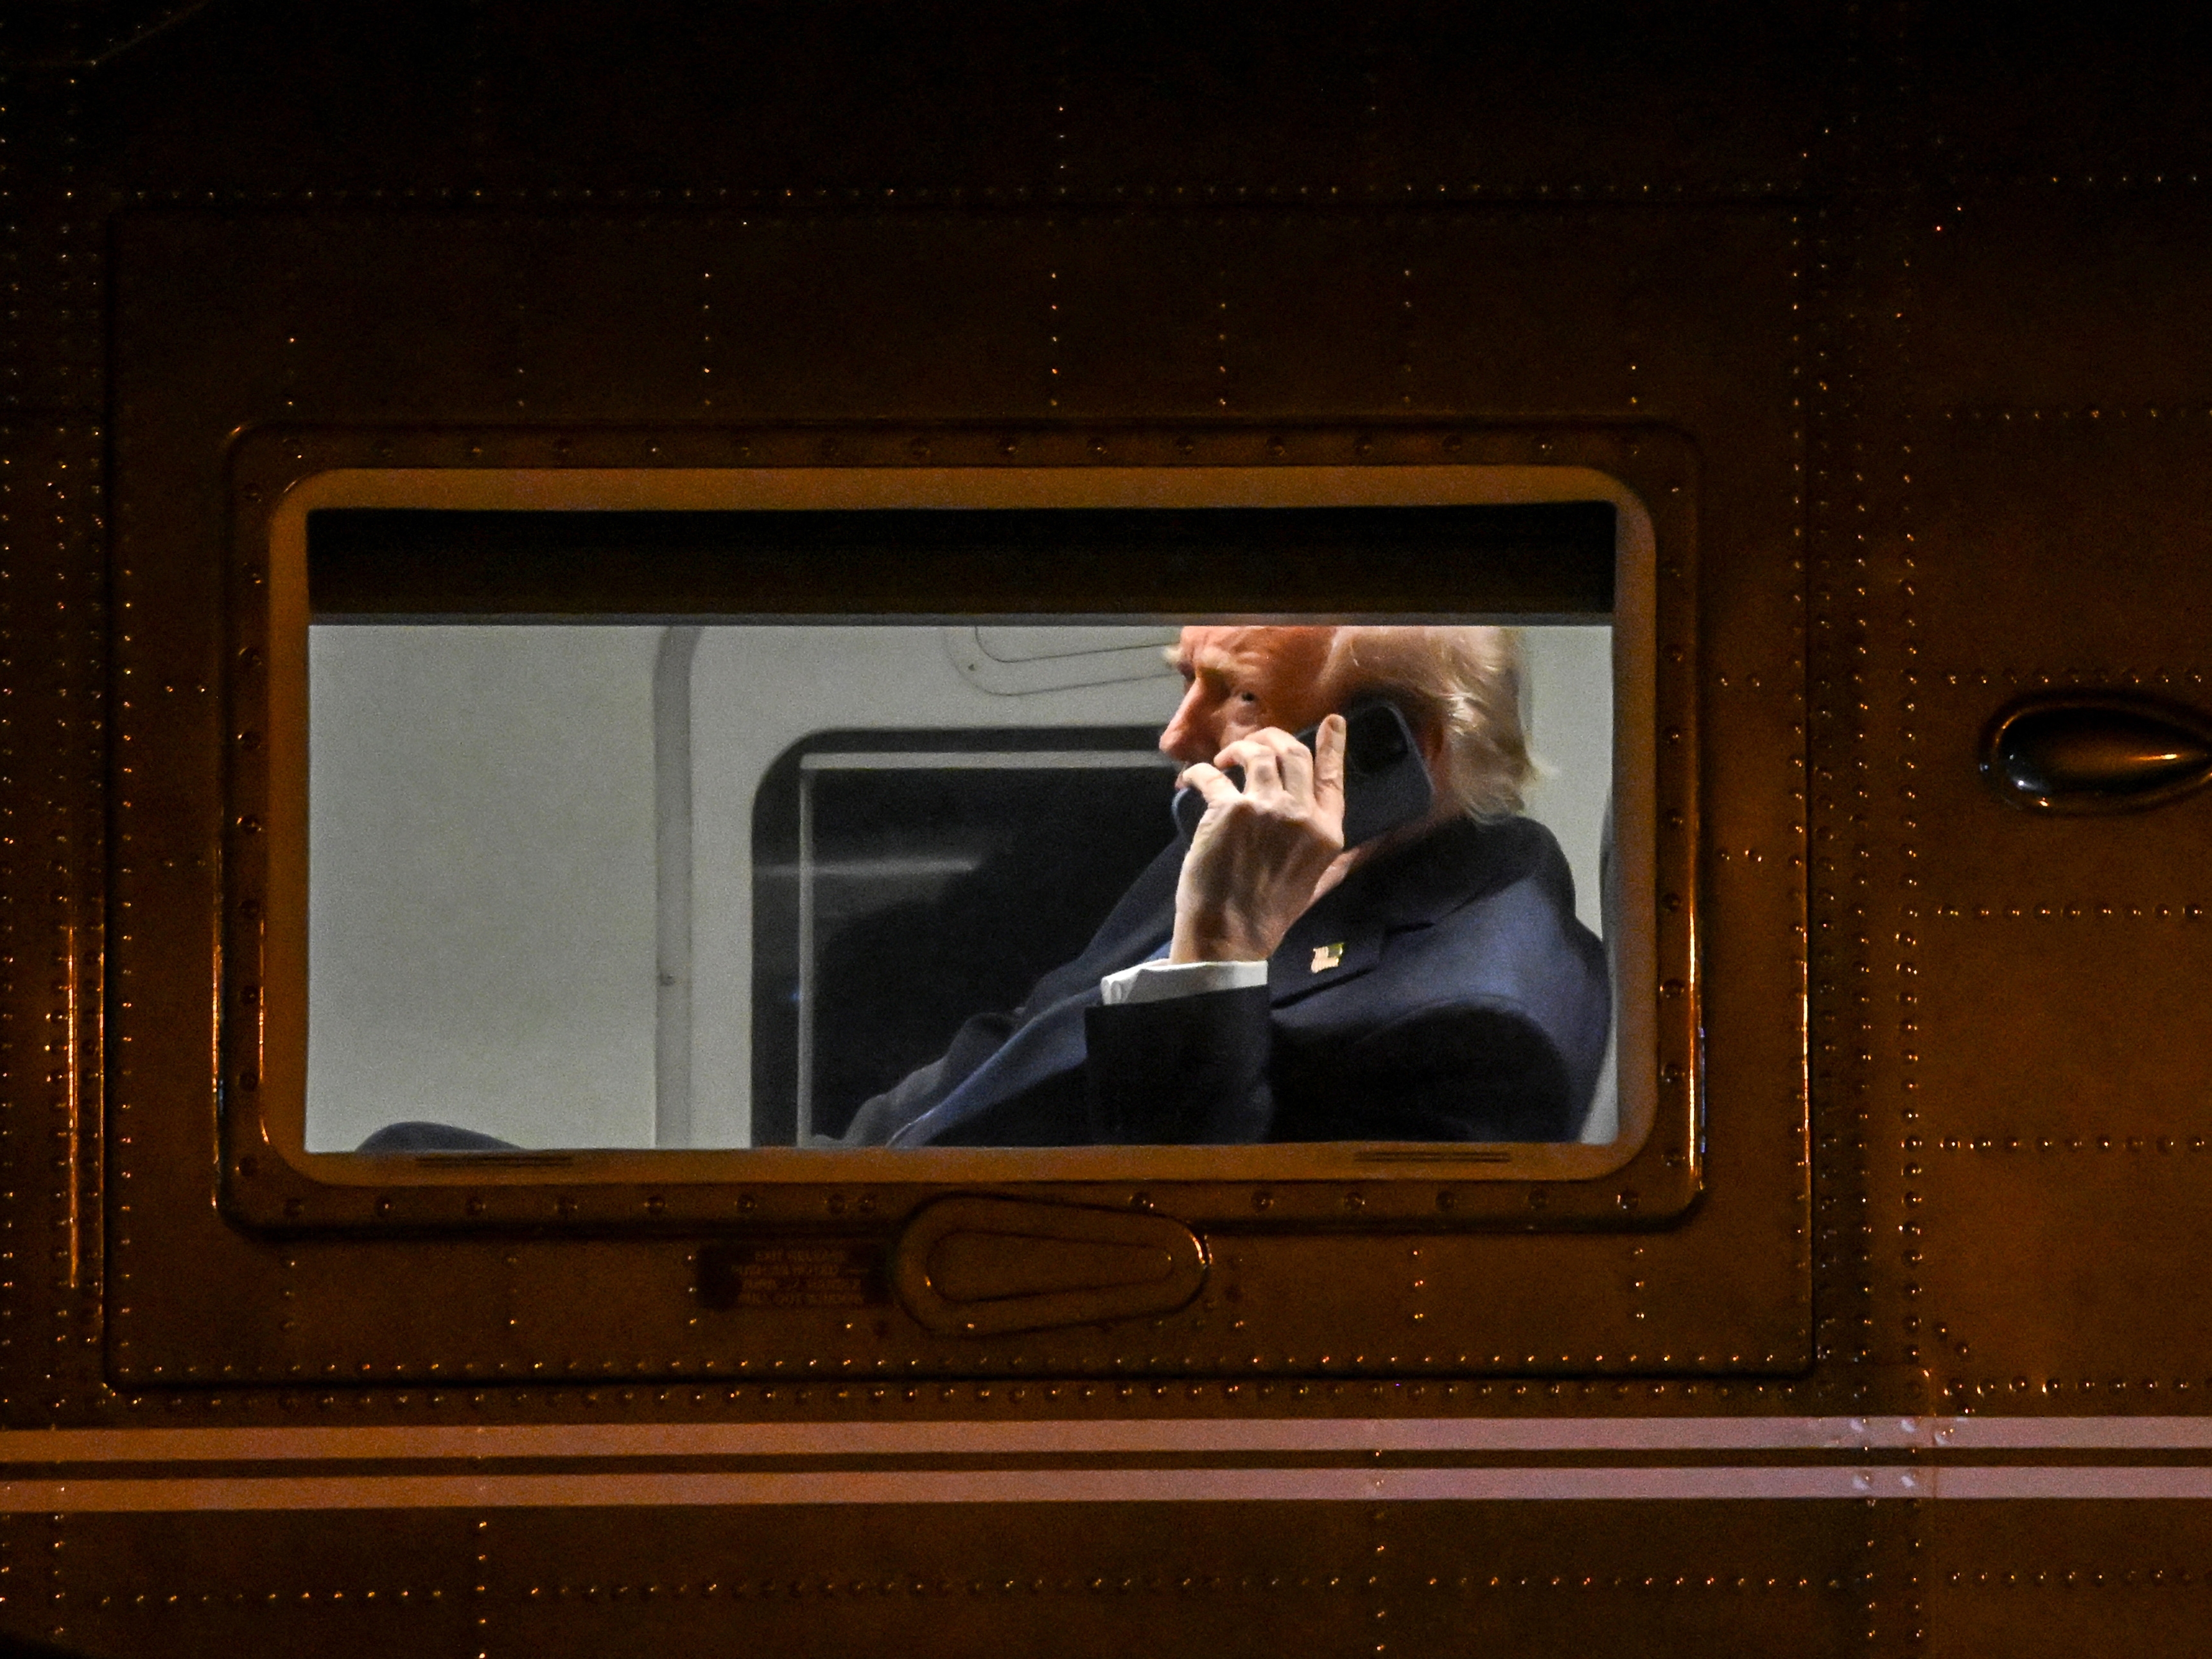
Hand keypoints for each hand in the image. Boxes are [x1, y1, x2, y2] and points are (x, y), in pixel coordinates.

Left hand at [1169, 714, 1346, 962]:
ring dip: (1238, 750)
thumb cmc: (1270, 914)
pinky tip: (1190, 779)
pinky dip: (1198, 772)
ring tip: (1224, 760)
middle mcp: (1301, 814)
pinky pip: (1211, 776)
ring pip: (1257, 754)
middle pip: (1294, 753)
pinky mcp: (1228, 810)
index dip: (1333, 745)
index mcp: (1327, 833)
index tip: (1331, 721)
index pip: (1333, 777)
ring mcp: (1265, 809)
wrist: (1231, 935)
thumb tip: (1361, 849)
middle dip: (1272, 739)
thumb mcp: (1317, 886)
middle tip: (1254, 744)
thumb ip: (1338, 862)